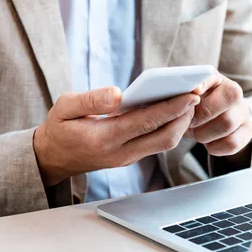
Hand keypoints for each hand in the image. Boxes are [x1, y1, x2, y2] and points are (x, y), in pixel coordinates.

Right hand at [34, 87, 200, 185]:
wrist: (53, 158)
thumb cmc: (59, 128)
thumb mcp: (64, 107)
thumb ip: (91, 100)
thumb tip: (118, 93)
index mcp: (104, 138)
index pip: (146, 122)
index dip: (171, 108)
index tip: (191, 93)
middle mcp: (120, 152)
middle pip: (164, 138)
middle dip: (184, 116)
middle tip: (198, 93)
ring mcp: (127, 157)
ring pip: (164, 143)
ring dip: (180, 123)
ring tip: (190, 99)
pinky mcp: (131, 157)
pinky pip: (156, 143)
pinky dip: (170, 127)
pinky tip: (175, 109)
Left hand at [188, 71, 251, 157]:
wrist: (213, 120)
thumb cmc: (194, 107)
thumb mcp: (186, 97)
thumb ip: (180, 96)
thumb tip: (173, 101)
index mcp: (215, 79)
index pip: (213, 77)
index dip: (203, 84)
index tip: (194, 91)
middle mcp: (233, 92)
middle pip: (225, 100)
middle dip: (201, 116)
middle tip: (189, 123)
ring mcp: (242, 112)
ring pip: (227, 123)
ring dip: (205, 133)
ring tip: (196, 133)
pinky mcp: (246, 132)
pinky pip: (232, 143)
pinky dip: (215, 146)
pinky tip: (208, 142)